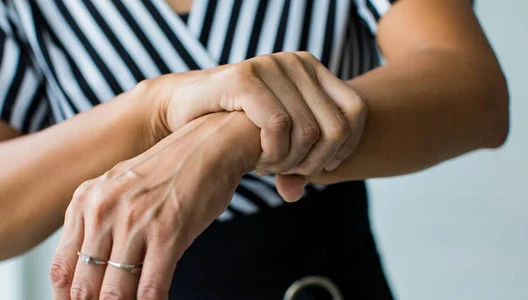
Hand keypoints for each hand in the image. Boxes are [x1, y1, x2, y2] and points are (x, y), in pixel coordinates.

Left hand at [50, 112, 259, 299]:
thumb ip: (99, 222)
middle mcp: (103, 211)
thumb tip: (91, 270)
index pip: (61, 268)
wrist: (209, 144)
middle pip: (83, 286)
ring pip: (114, 292)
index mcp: (85, 201)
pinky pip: (150, 287)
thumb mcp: (119, 188)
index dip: (66, 299)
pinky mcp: (167, 233)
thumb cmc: (169, 169)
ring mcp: (134, 223)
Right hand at [143, 52, 367, 200]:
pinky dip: (271, 153)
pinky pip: (277, 126)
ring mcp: (270, 66)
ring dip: (289, 162)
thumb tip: (297, 193)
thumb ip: (293, 164)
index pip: (356, 109)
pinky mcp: (244, 77)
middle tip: (288, 172)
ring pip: (308, 131)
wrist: (185, 109)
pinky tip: (257, 160)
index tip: (323, 166)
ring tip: (268, 166)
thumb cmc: (233, 126)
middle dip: (314, 162)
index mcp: (312, 70)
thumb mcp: (274, 144)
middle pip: (336, 127)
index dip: (346, 146)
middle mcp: (296, 62)